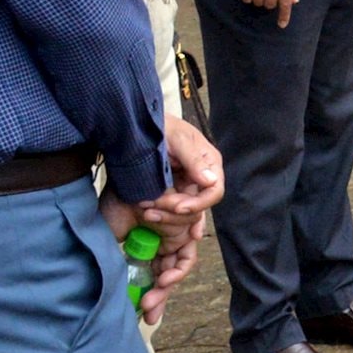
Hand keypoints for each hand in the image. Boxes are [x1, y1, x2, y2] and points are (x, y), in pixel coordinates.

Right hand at [98, 192, 203, 326]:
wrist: (126, 178)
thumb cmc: (116, 204)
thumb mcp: (112, 236)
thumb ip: (118, 259)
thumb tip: (112, 290)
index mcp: (151, 243)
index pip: (157, 272)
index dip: (154, 294)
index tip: (144, 312)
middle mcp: (167, 237)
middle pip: (171, 271)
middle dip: (161, 293)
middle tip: (149, 309)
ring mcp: (179, 229)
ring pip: (181, 263)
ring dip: (169, 280)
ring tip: (156, 291)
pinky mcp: (189, 220)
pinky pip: (188, 246)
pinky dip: (179, 262)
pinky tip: (165, 275)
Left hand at [137, 114, 223, 228]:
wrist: (138, 124)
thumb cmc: (161, 126)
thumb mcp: (178, 138)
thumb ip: (194, 159)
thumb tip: (211, 180)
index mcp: (209, 162)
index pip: (214, 191)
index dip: (198, 203)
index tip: (178, 207)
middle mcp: (201, 176)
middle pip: (198, 206)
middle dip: (175, 210)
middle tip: (150, 207)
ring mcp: (187, 185)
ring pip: (184, 212)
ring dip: (166, 215)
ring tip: (144, 210)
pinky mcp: (172, 192)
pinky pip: (175, 211)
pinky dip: (168, 219)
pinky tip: (163, 228)